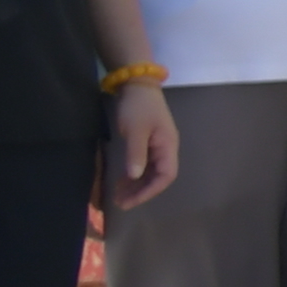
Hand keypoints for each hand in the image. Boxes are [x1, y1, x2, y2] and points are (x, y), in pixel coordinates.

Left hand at [103, 78, 181, 206]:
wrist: (136, 84)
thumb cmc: (137, 106)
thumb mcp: (135, 130)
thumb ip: (136, 153)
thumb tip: (135, 176)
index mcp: (168, 146)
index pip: (166, 176)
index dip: (150, 191)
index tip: (131, 200)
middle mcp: (166, 149)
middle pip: (158, 177)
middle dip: (141, 191)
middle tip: (120, 202)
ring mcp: (157, 145)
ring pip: (151, 172)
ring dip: (137, 185)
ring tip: (119, 194)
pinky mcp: (148, 142)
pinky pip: (144, 164)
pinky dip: (134, 175)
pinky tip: (122, 180)